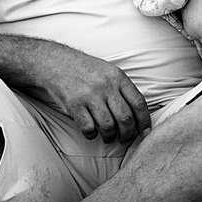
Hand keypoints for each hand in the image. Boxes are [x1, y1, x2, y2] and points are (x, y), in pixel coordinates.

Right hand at [25, 48, 150, 143]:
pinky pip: (89, 128)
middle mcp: (106, 85)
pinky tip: (92, 133)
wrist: (57, 63)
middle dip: (128, 134)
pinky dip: (92, 135)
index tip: (144, 132)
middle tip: (125, 139)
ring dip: (110, 136)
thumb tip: (139, 115)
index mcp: (118, 77)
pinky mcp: (74, 104)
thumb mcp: (109, 72)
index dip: (144, 121)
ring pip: (108, 126)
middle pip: (125, 118)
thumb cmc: (86, 70)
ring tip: (108, 137)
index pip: (139, 103)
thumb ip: (123, 89)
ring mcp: (90, 95)